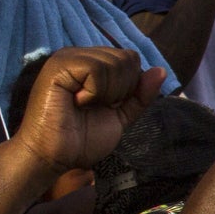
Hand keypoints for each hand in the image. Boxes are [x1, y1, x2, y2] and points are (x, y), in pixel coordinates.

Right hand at [13, 48, 162, 169]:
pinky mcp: (59, 66)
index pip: (130, 59)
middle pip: (127, 58)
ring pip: (115, 62)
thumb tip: (160, 71)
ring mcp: (67, 58)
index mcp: (91, 63)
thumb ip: (139, 95)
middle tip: (94, 107)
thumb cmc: (80, 140)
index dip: (128, 87)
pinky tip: (77, 102)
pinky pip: (97, 69)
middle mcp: (79, 55)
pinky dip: (95, 92)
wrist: (53, 158)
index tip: (105, 106)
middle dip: (120, 90)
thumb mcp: (120, 117)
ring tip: (83, 105)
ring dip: (107, 92)